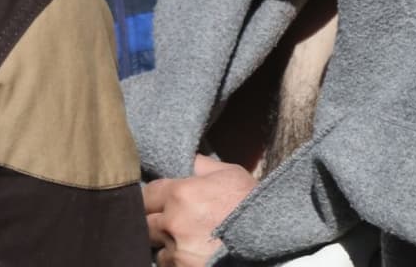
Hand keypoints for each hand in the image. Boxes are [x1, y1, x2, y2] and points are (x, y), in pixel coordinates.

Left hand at [143, 154, 257, 266]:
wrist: (270, 237)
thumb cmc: (251, 204)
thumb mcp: (230, 174)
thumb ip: (202, 166)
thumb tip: (186, 159)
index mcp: (180, 194)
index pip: (146, 194)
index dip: (151, 198)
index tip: (157, 202)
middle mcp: (173, 222)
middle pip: (145, 222)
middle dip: (155, 221)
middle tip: (170, 222)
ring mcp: (177, 250)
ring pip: (156, 248)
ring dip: (166, 245)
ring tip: (184, 241)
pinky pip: (168, 265)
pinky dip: (176, 261)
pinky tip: (192, 254)